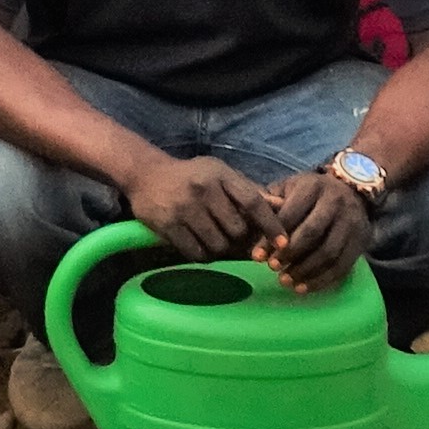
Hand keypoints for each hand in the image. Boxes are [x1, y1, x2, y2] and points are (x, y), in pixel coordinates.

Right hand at [118, 151, 275, 262]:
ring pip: (219, 245)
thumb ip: (249, 190)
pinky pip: (197, 254)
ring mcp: (184, 210)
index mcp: (219, 175)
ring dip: (223, 249)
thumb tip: (281, 205)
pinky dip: (205, 255)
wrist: (145, 174)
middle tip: (239, 239)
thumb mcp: (220, 173)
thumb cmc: (191, 175)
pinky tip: (202, 245)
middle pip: (237, 230)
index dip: (271, 225)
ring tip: (218, 240)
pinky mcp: (168, 227)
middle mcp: (203, 191)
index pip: (253, 202)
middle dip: (242, 239)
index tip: (283, 243)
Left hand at [253, 168, 370, 291]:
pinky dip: (322, 280)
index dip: (273, 236)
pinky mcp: (360, 241)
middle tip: (272, 268)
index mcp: (313, 187)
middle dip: (290, 254)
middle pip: (312, 232)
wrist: (352, 190)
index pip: (291, 212)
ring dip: (305, 271)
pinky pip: (342, 266)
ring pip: (328, 252)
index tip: (258, 256)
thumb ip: (271, 204)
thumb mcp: (290, 188)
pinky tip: (303, 288)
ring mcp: (351, 222)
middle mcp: (335, 202)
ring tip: (285, 281)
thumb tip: (247, 219)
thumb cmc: (311, 193)